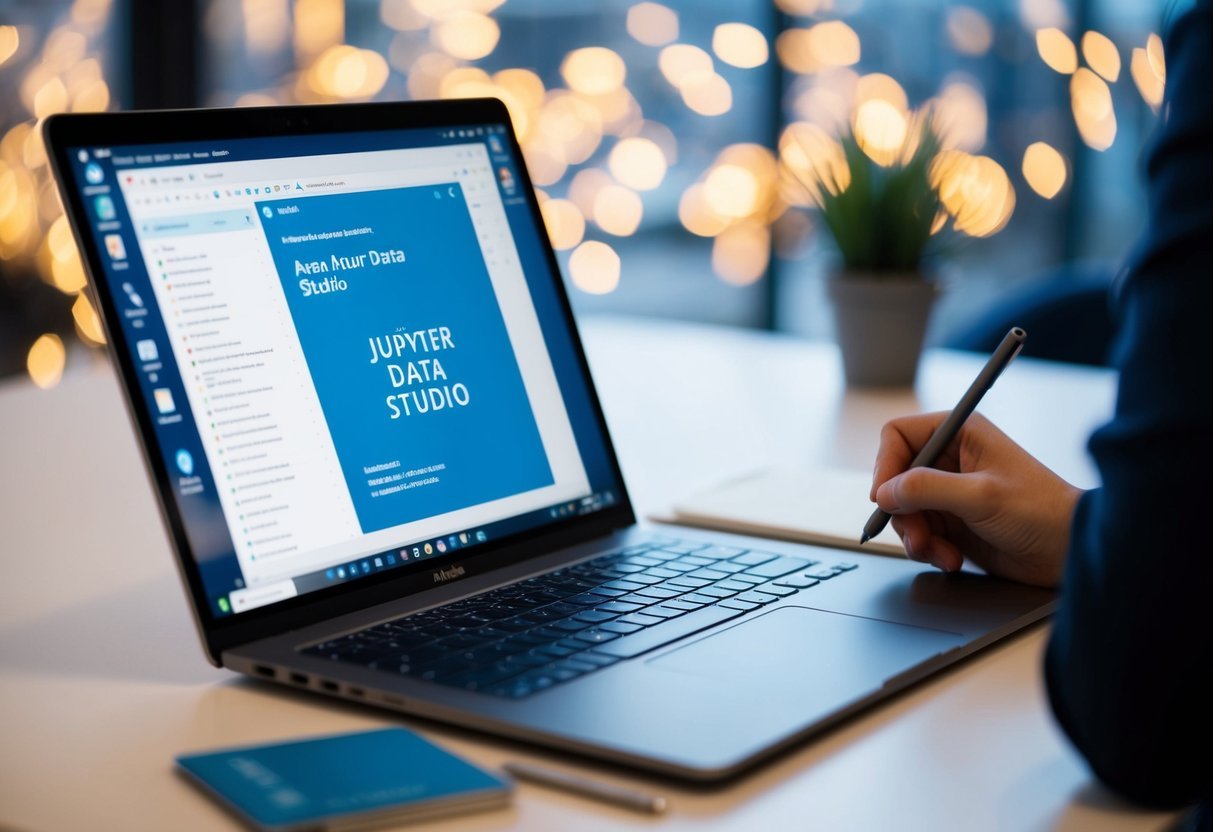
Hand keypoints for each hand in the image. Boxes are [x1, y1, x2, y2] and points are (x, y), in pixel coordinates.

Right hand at [870, 412, 1081, 587]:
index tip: (884, 497)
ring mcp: (949, 493)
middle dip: (902, 512)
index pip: (898, 436)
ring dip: (915, 536)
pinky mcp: (951, 522)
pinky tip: (951, 559)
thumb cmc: (1041, 512)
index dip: (886, 465)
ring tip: (939, 553)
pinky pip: (918, 533)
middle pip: (896, 479)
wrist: (1069, 553)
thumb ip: (927, 489)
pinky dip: (928, 550)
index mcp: (960, 433)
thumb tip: (884, 493)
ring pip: (903, 510)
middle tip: (918, 536)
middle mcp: (950, 459)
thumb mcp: (981, 496)